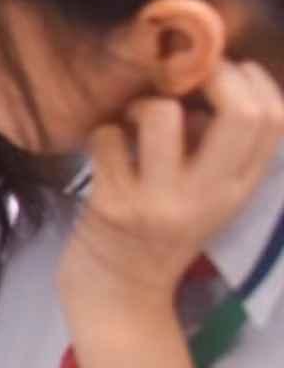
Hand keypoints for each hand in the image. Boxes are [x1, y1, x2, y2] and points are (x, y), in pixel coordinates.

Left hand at [60, 62, 283, 313]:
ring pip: (162, 116)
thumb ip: (216, 148)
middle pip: (240, 114)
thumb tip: (208, 82)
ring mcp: (160, 202)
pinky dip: (102, 134)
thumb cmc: (158, 233)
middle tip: (184, 77)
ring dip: (143, 103)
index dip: (254, 79)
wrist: (118, 297)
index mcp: (239, 190)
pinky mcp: (112, 207)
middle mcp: (208, 196)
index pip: (274, 121)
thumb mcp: (206, 196)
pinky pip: (107, 139)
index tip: (225, 70)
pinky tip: (105, 151)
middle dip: (213, 75)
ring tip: (134, 120)